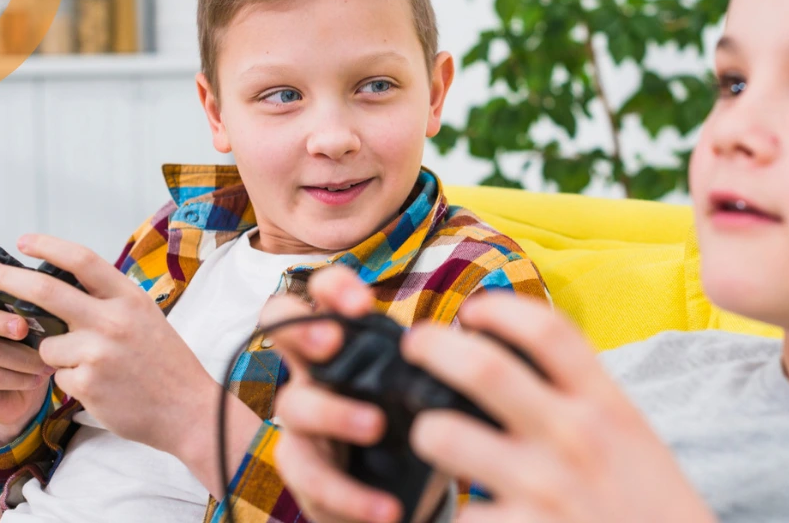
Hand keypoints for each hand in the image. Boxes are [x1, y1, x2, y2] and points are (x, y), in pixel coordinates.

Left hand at [0, 234, 261, 497]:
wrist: (188, 410)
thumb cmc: (166, 364)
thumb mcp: (145, 318)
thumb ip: (107, 302)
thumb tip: (60, 288)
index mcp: (129, 298)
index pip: (83, 260)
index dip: (49, 246)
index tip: (25, 241)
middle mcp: (113, 320)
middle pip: (46, 291)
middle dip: (10, 280)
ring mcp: (98, 353)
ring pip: (47, 345)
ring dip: (57, 356)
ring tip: (93, 367)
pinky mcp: (86, 384)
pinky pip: (58, 377)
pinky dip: (71, 381)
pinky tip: (99, 387)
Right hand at [0, 239, 53, 447]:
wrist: (23, 392)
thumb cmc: (30, 348)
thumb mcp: (39, 321)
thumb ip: (36, 301)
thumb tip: (51, 289)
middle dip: (4, 322)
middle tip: (28, 330)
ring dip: (22, 358)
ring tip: (45, 363)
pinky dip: (16, 378)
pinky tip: (33, 379)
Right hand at [265, 267, 450, 522]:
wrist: (404, 494)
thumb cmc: (418, 424)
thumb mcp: (435, 389)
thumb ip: (457, 364)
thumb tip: (508, 342)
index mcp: (350, 342)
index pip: (324, 294)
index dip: (333, 288)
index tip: (363, 302)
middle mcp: (317, 371)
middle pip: (281, 329)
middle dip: (301, 328)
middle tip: (333, 342)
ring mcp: (305, 421)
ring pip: (293, 404)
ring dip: (333, 411)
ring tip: (376, 426)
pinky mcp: (306, 473)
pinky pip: (311, 480)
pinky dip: (350, 495)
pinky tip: (385, 509)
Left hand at [402, 294, 717, 522]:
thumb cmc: (648, 508)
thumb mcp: (633, 440)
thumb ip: (583, 400)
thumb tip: (519, 360)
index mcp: (608, 407)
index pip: (548, 331)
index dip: (499, 308)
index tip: (473, 310)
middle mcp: (575, 438)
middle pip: (484, 367)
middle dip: (434, 346)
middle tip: (416, 345)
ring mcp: (544, 489)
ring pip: (447, 435)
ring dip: (428, 430)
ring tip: (430, 433)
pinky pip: (459, 513)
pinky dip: (448, 508)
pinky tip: (453, 506)